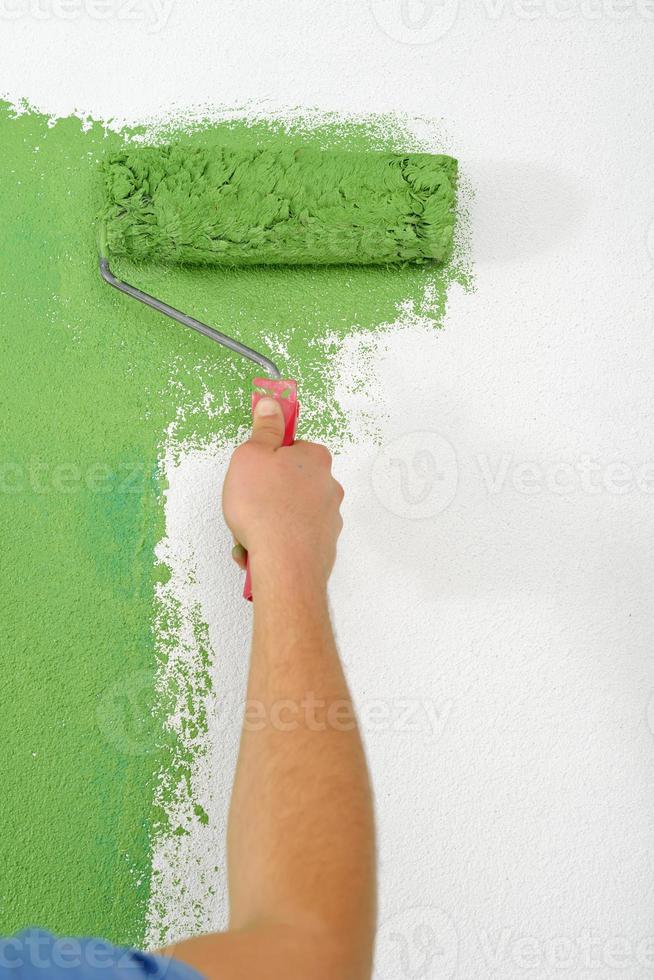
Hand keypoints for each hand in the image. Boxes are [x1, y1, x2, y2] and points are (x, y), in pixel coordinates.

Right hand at [222, 397, 343, 585]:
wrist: (284, 563)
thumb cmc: (265, 508)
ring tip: (248, 533)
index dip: (269, 456)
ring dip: (268, 521)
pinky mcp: (323, 546)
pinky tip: (258, 549)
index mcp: (315, 459)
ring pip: (291, 513)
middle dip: (266, 493)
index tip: (255, 466)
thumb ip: (264, 428)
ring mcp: (329, 518)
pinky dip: (276, 542)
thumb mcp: (252, 455)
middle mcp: (329, 486)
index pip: (293, 447)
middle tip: (246, 502)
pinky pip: (294, 538)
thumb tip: (271, 404)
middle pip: (292, 482)